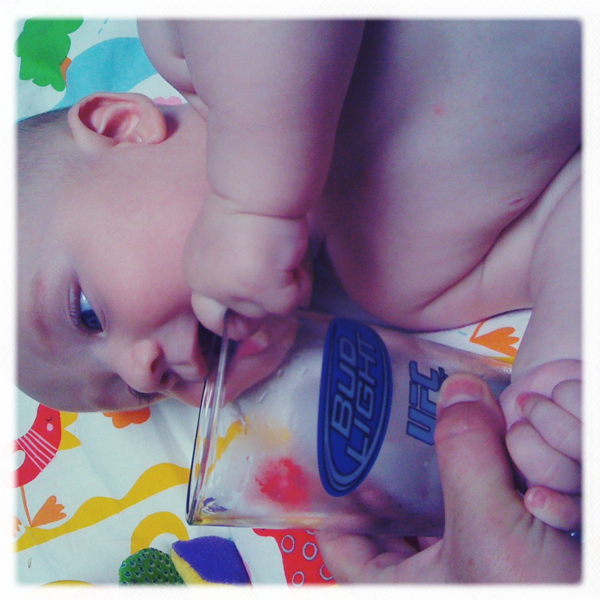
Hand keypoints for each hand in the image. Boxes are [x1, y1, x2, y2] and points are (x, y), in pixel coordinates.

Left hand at [183, 191, 312, 338]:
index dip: (232, 321)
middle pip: (247, 316)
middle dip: (266, 296)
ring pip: (271, 310)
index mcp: (198, 273)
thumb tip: (258, 297)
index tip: (248, 320)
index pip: (209, 316)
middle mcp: (210, 288)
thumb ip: (233, 271)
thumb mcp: (228, 244)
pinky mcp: (263, 292)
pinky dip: (300, 281)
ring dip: (285, 283)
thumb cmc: (246, 206)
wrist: (257, 190)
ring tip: (280, 251)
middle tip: (272, 264)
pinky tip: (290, 255)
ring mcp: (236, 292)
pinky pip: (291, 303)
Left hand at [316, 374, 580, 582]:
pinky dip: (484, 492)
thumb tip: (458, 391)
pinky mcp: (504, 569)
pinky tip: (494, 463)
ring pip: (439, 520)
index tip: (336, 460)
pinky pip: (482, 522)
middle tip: (397, 433)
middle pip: (390, 525)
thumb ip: (466, 456)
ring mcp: (468, 575)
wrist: (594, 598)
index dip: (331, 503)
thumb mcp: (490, 529)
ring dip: (446, 480)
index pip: (340, 546)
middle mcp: (426, 586)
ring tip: (442, 437)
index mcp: (401, 590)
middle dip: (397, 478)